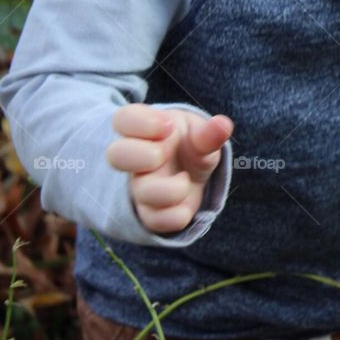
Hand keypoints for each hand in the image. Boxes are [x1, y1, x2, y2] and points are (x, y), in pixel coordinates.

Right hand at [106, 104, 233, 232]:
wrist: (190, 174)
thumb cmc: (188, 146)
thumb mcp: (199, 134)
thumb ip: (207, 133)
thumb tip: (223, 125)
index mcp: (144, 131)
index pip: (124, 119)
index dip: (141, 122)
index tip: (168, 126)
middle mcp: (136, 159)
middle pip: (116, 155)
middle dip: (141, 155)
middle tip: (163, 153)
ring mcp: (141, 187)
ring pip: (140, 192)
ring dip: (167, 189)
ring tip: (185, 180)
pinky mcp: (152, 214)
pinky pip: (155, 220)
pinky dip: (175, 216)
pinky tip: (186, 205)